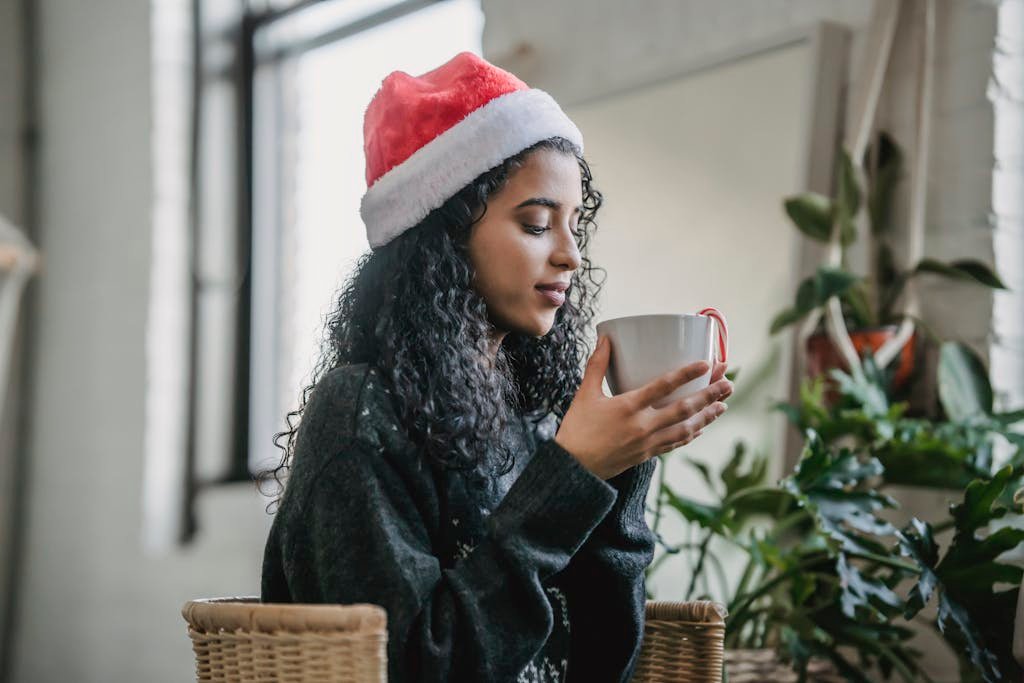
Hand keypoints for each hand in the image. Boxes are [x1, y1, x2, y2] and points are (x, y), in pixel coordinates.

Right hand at [554, 336, 732, 479]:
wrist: (573, 468)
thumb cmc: (576, 429)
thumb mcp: (585, 394)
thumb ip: (597, 365)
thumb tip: (605, 339)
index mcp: (628, 406)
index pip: (663, 386)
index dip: (687, 373)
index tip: (706, 363)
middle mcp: (643, 425)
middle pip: (684, 408)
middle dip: (709, 395)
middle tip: (728, 382)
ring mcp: (648, 442)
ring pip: (686, 428)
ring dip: (707, 416)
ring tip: (723, 405)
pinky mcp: (648, 454)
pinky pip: (676, 442)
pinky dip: (691, 434)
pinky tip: (701, 427)